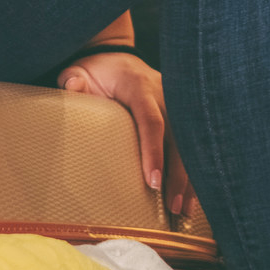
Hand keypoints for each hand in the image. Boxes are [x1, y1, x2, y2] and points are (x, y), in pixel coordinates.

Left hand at [57, 48, 187, 205]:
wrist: (119, 59)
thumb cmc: (97, 72)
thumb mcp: (80, 71)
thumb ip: (75, 79)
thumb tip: (74, 84)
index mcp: (140, 85)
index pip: (151, 120)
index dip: (154, 151)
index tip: (153, 182)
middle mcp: (166, 94)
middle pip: (179, 137)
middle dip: (178, 174)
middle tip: (174, 206)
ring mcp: (178, 104)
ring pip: (192, 143)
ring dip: (190, 177)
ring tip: (185, 210)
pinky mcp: (184, 115)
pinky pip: (194, 144)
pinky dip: (194, 170)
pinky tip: (194, 196)